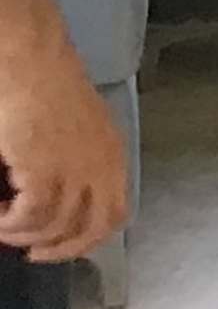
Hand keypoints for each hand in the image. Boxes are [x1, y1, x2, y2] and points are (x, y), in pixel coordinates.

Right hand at [0, 40, 126, 263]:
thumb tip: (42, 200)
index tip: (61, 243)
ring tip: (4, 225)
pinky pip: (33, 216)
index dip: (88, 236)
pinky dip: (11, 224)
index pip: (115, 212)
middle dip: (62, 248)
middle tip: (32, 252)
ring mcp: (78, 168)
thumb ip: (65, 165)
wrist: (26, 56)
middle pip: (95, 227)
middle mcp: (103, 165)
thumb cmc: (39, 84)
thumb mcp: (65, 130)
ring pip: (57, 226)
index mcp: (111, 154)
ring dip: (26, 234)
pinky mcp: (48, 169)